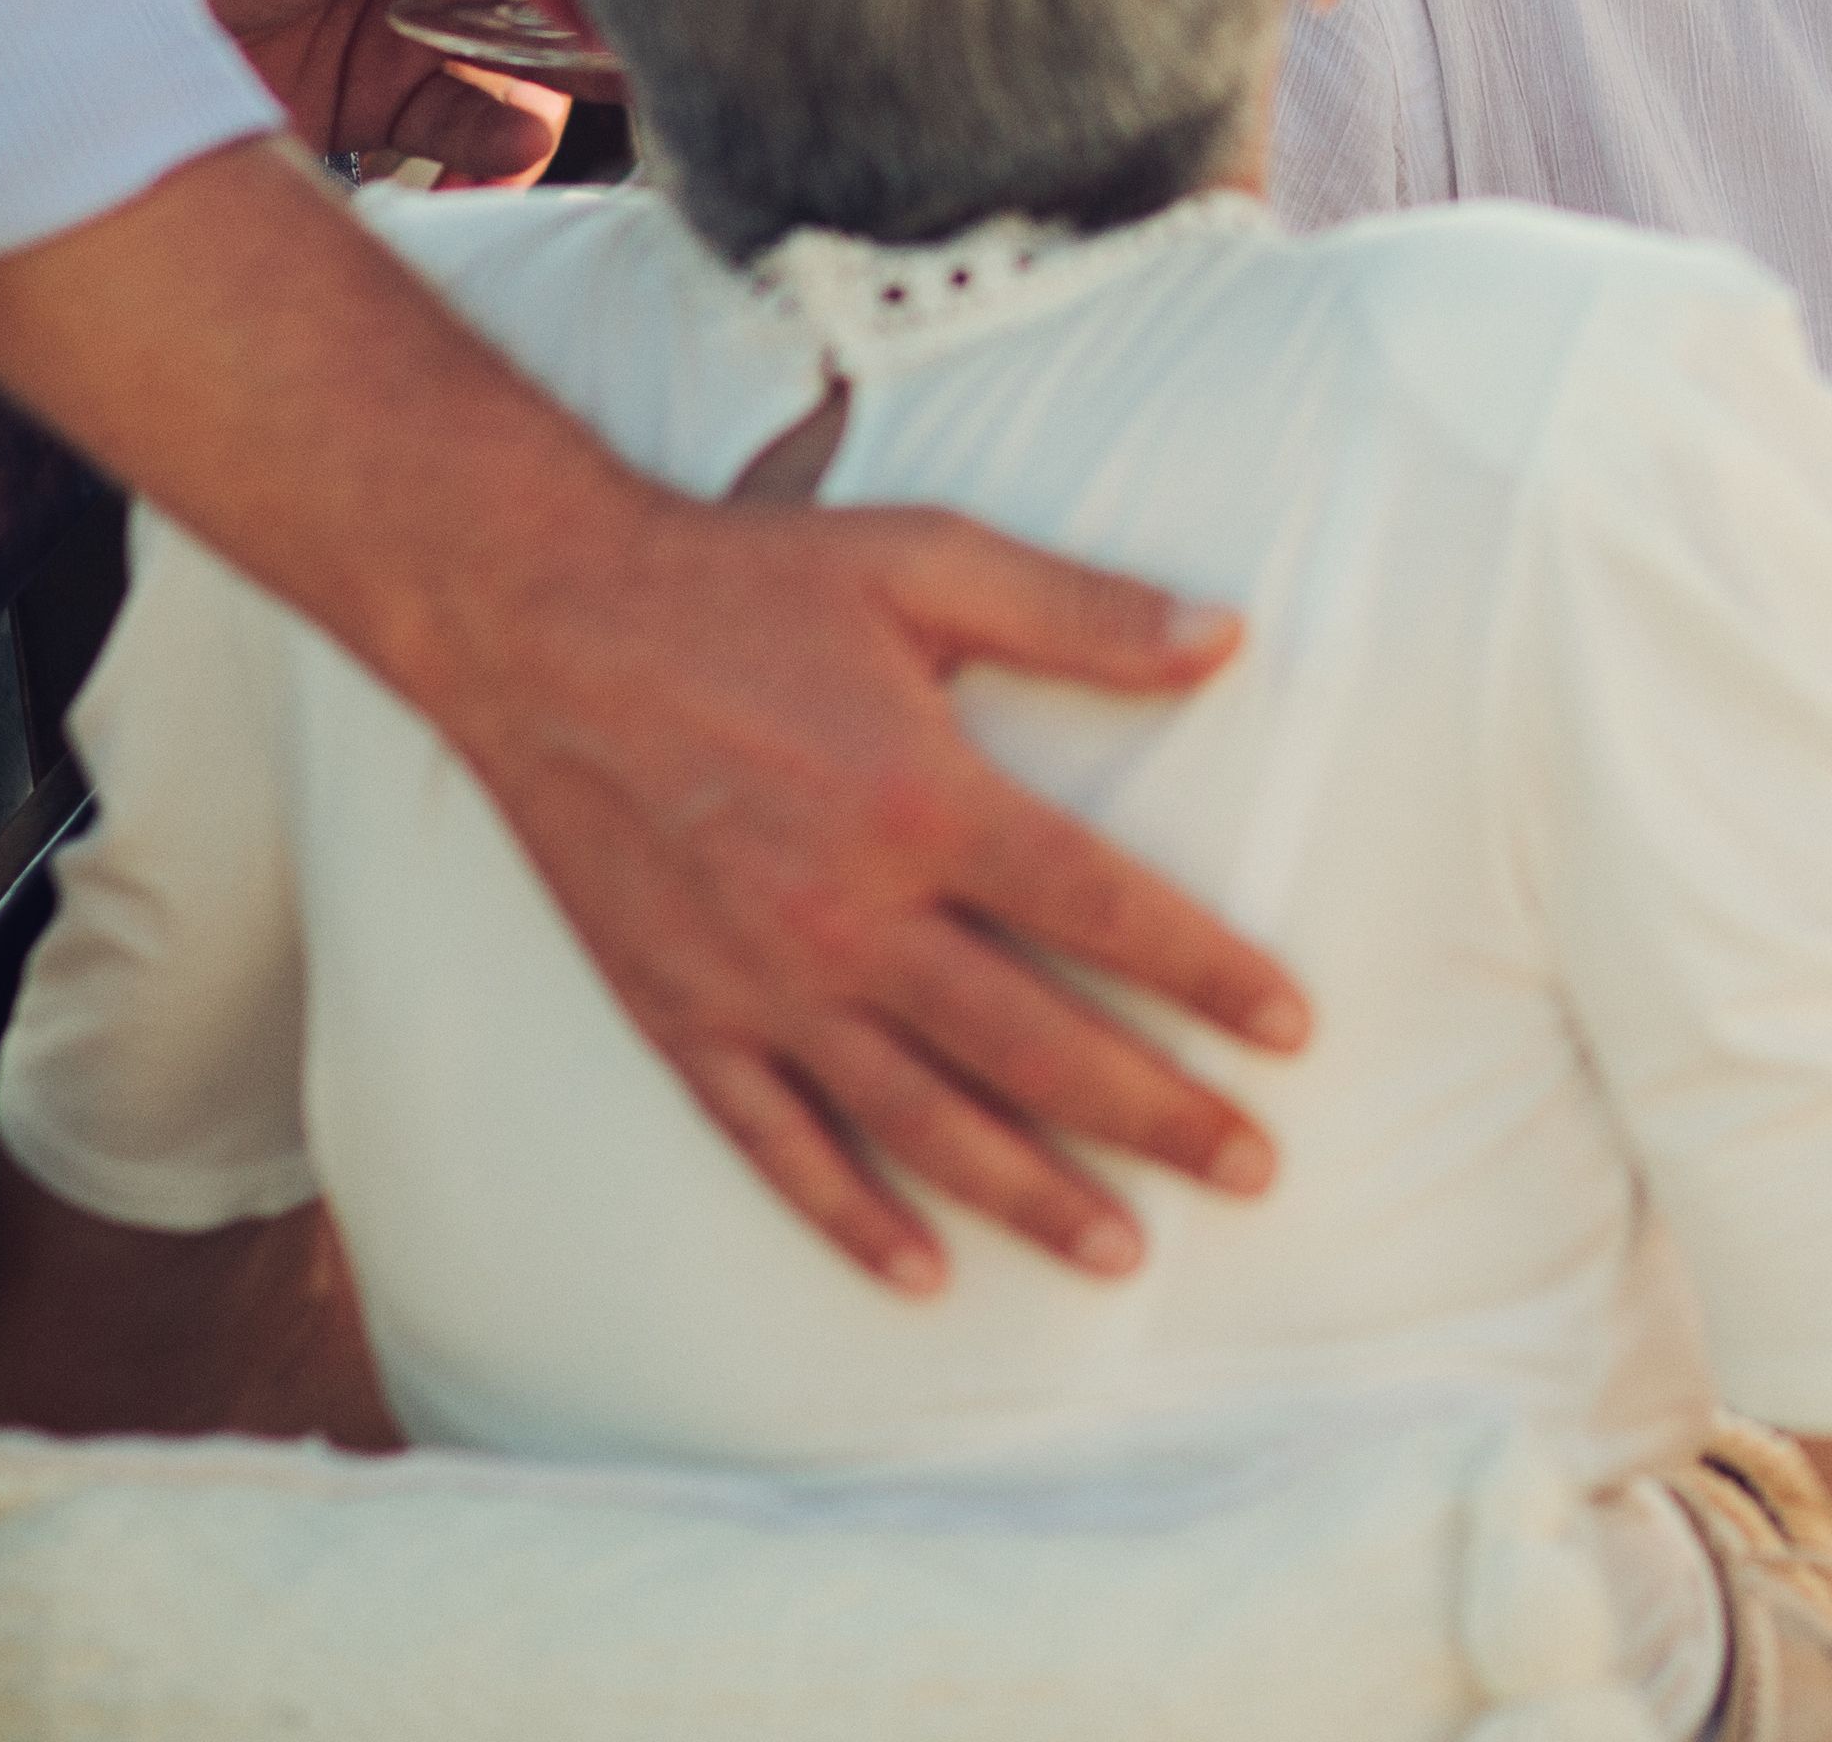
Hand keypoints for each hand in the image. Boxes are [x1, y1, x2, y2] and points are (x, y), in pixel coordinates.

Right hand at [431, 479, 1317, 1289]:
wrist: (540, 623)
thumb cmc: (744, 583)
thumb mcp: (924, 560)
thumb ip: (1078, 610)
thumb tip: (1227, 637)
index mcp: (920, 800)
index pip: (1102, 909)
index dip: (1207, 973)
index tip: (1292, 1028)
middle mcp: (845, 913)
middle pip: (1032, 1043)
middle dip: (1154, 1113)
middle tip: (1254, 1169)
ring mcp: (758, 981)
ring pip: (918, 1122)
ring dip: (1029, 1193)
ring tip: (1125, 1252)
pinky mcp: (681, 1018)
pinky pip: (776, 1144)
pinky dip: (849, 1217)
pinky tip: (923, 1272)